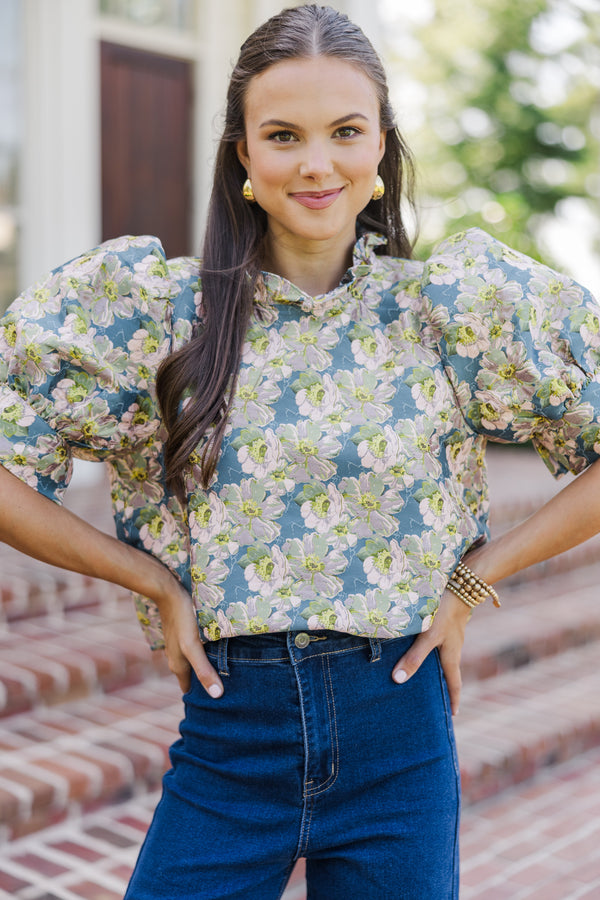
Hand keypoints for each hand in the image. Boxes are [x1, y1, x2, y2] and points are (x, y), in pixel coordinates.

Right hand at [155, 578, 223, 697]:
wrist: (168, 592)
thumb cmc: (182, 620)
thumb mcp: (194, 647)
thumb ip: (204, 670)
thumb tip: (217, 696)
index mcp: (178, 667)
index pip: (189, 690)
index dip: (201, 698)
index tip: (218, 700)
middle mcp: (176, 659)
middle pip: (192, 677)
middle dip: (206, 682)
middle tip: (229, 686)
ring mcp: (178, 646)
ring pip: (194, 663)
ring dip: (206, 667)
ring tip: (227, 669)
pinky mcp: (183, 634)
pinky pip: (195, 650)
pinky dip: (205, 654)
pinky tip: (217, 649)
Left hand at [391, 588, 470, 715]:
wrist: (461, 583)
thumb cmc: (445, 611)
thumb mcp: (429, 636)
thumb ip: (415, 657)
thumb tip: (398, 680)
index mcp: (452, 654)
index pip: (454, 683)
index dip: (453, 700)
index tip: (454, 716)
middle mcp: (453, 646)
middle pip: (446, 670)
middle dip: (441, 684)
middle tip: (433, 697)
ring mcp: (450, 632)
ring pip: (440, 653)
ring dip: (432, 663)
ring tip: (419, 671)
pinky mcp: (444, 620)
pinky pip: (436, 639)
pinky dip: (427, 646)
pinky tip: (415, 641)